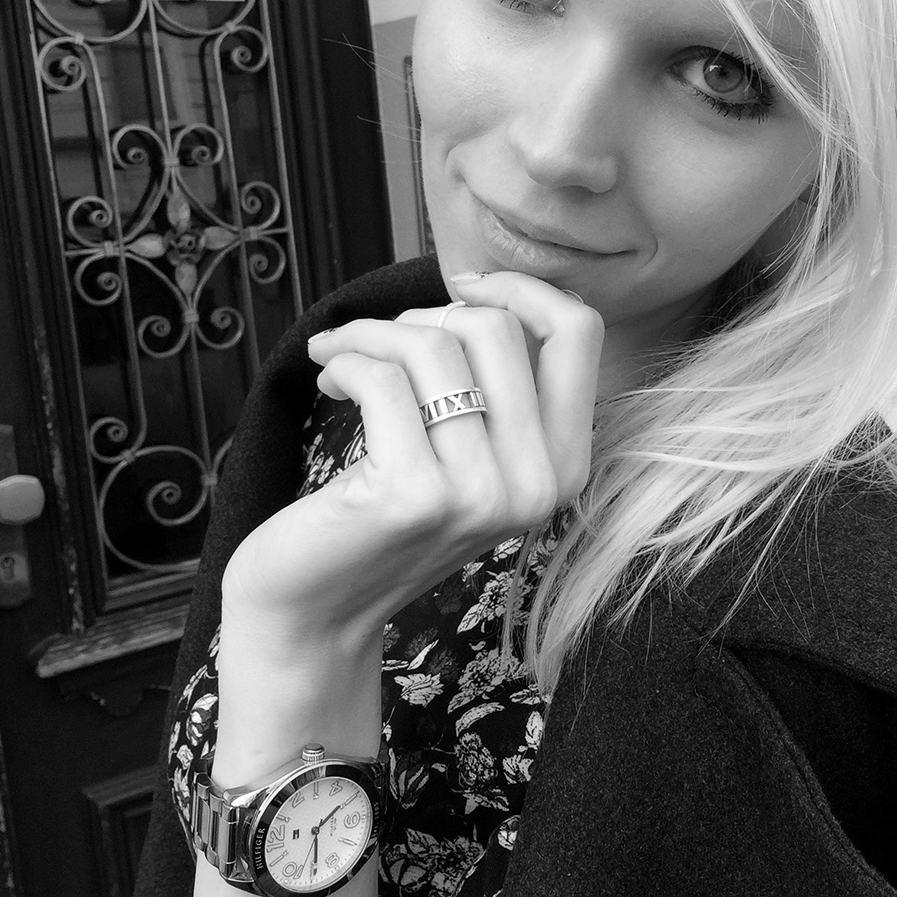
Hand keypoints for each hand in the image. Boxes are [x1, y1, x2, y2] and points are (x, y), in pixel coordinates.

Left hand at [218, 272, 602, 661]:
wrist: (317, 610)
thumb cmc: (386, 514)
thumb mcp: (470, 454)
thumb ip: (498, 387)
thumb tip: (479, 290)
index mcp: (566, 466)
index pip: (579, 332)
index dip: (520, 288)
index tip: (461, 287)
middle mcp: (538, 484)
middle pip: (496, 327)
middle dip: (422, 315)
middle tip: (377, 344)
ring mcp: (481, 493)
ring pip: (433, 346)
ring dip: (370, 335)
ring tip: (340, 357)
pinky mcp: (414, 495)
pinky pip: (382, 379)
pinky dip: (344, 362)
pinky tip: (327, 380)